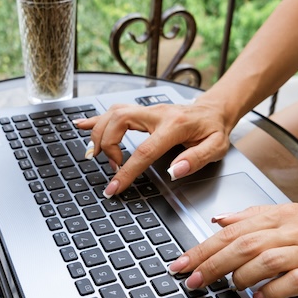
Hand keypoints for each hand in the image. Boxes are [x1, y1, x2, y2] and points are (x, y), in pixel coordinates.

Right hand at [76, 100, 233, 196]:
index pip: (144, 151)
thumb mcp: (215, 147)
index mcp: (174, 126)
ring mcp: (147, 110)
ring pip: (113, 113)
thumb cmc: (214, 129)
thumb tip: (175, 171)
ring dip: (100, 133)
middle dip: (108, 145)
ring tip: (98, 154)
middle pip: (119, 122)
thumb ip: (196, 159)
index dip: (127, 171)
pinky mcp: (141, 111)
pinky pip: (114, 110)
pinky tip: (82, 125)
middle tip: (113, 166)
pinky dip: (96, 118)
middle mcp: (156, 114)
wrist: (214, 110)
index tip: (114, 187)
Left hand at [168, 203, 297, 297]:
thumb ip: (253, 217)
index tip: (181, 263)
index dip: (203, 248)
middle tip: (191, 280)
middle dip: (211, 264)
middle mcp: (292, 231)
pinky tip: (262, 297)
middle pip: (242, 246)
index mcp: (280, 216)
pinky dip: (273, 290)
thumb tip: (218, 220)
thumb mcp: (290, 215)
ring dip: (241, 277)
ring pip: (265, 261)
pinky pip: (294, 282)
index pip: (232, 231)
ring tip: (232, 287)